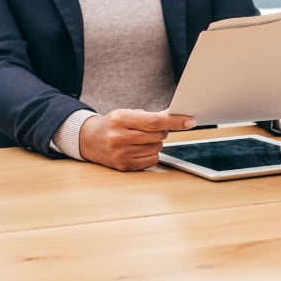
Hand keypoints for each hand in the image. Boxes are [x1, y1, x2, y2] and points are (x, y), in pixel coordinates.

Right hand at [78, 109, 194, 171]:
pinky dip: (151, 154)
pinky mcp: (124, 166)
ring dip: (156, 143)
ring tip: (142, 139)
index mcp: (120, 119)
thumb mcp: (127, 113)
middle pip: (157, 136)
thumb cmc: (113, 125)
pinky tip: (140, 149)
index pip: (154, 121)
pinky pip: (152, 160)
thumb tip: (175, 116)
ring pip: (156, 148)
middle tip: (155, 128)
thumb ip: (151, 116)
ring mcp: (121, 154)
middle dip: (163, 131)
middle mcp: (119, 137)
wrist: (90, 140)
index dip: (174, 122)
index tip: (189, 121)